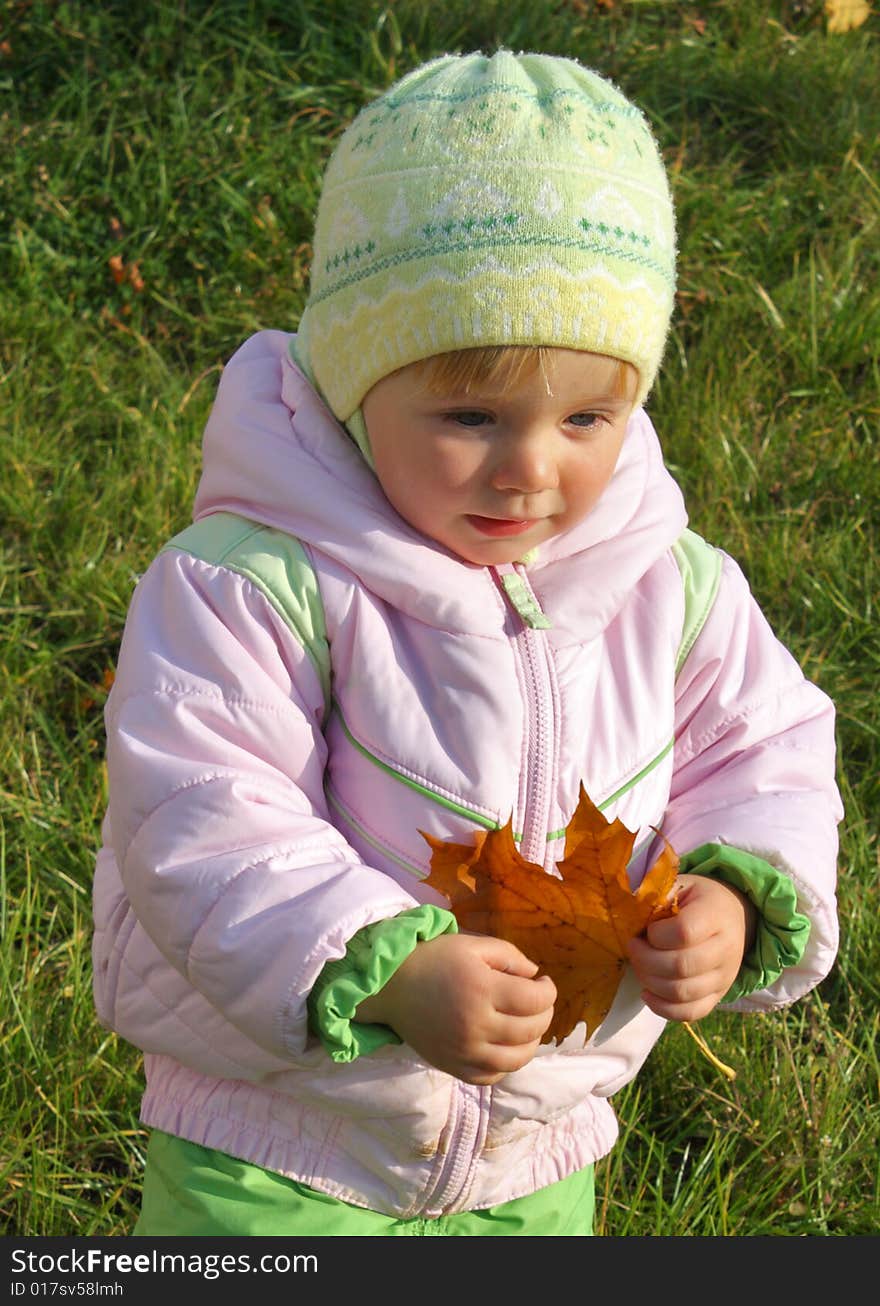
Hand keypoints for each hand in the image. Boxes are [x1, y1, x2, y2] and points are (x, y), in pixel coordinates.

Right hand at [354, 932, 556, 1084]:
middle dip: (544, 1014)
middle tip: (538, 1002)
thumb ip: (509, 956)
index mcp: (482, 989)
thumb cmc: (434, 960)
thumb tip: (535, 976)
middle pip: (531, 1030)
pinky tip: (504, 1046)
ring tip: (527, 1026)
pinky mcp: (453, 1066)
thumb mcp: (472, 945)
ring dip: (531, 1042)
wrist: (392, 987)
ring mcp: (464, 1051)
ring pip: (517, 1059)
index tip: (544, 983)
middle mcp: (476, 1024)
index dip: (549, 991)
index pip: (535, 1000)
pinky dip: (505, 1064)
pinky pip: (491, 1076)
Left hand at [627, 874, 756, 1021]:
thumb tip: (629, 904)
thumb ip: (657, 893)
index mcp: (716, 915)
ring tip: (640, 965)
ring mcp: (724, 977)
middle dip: (646, 960)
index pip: (684, 932)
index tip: (645, 930)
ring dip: (650, 982)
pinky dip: (663, 1008)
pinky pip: (690, 1013)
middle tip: (633, 948)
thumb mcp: (682, 885)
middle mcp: (726, 949)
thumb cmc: (698, 899)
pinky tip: (646, 992)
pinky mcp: (718, 996)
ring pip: (683, 993)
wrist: (733, 915)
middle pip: (681, 966)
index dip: (656, 935)